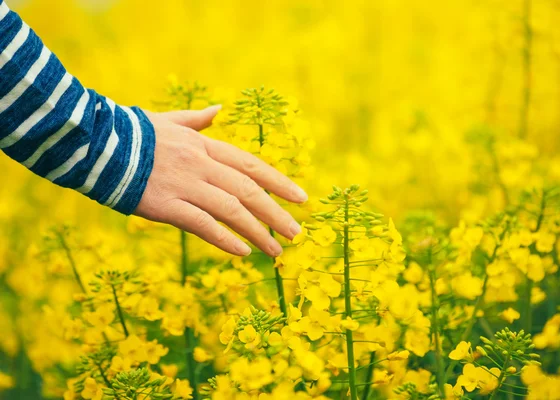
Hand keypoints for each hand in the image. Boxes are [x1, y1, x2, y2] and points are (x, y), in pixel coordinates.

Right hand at [134, 105, 306, 256]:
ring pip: (231, 210)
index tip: (301, 198)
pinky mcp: (165, 205)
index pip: (251, 165)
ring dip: (257, 231)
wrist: (95, 143)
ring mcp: (184, 185)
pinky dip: (224, 239)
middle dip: (276, 213)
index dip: (279, 182)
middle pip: (248, 191)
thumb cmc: (132, 133)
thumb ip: (198, 119)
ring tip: (276, 250)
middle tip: (296, 233)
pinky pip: (201, 224)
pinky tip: (243, 252)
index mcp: (204, 145)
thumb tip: (219, 108)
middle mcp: (201, 164)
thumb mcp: (169, 121)